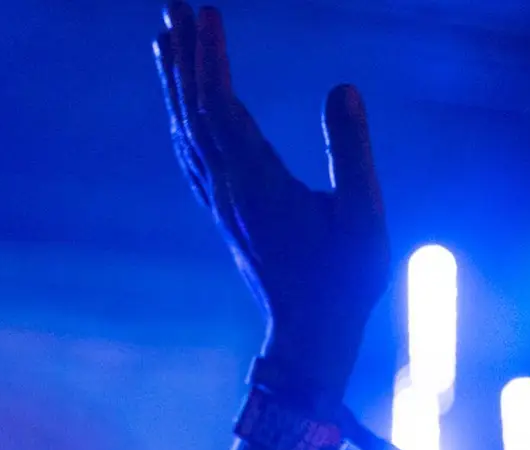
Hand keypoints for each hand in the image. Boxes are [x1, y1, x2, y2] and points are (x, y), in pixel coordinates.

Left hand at [154, 4, 389, 399]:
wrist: (312, 336)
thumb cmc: (345, 281)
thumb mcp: (363, 218)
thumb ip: (352, 152)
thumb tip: (343, 88)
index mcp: (258, 184)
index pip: (221, 105)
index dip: (209, 56)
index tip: (205, 9)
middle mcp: (229, 190)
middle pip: (194, 110)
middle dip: (184, 55)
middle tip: (176, 4)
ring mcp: (223, 205)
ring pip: (187, 133)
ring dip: (176, 84)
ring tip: (166, 39)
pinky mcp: (227, 218)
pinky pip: (192, 159)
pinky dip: (182, 122)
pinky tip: (181, 111)